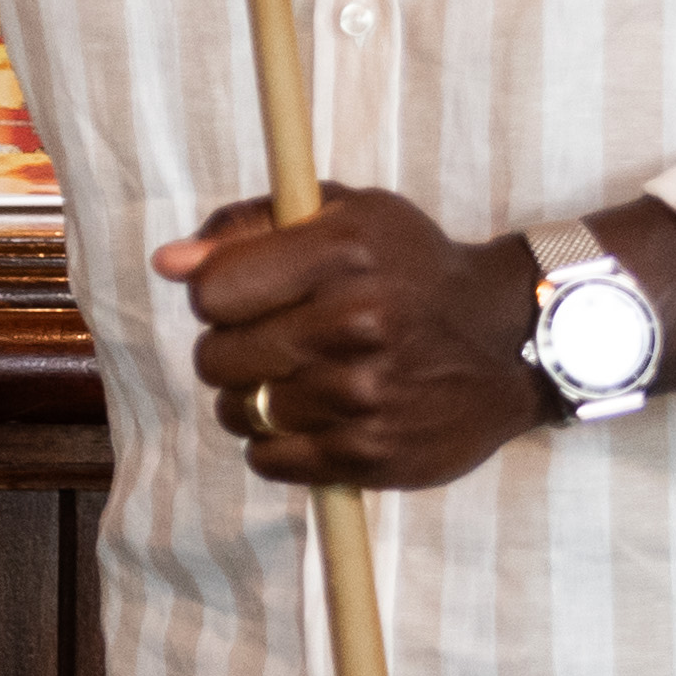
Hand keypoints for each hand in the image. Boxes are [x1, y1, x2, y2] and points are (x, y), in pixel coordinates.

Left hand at [161, 189, 544, 493]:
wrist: (507, 341)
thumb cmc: (410, 268)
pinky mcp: (372, 453)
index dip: (218, 295)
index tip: (249, 296)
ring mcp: (364, 394)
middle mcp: (356, 322)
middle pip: (216, 357)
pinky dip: (277, 443)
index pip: (211, 292)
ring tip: (302, 378)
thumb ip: (248, 228)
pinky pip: (267, 459)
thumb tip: (168, 262)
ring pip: (237, 411)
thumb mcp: (344, 215)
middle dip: (232, 350)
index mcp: (343, 251)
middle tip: (280, 341)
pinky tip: (316, 416)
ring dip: (254, 399)